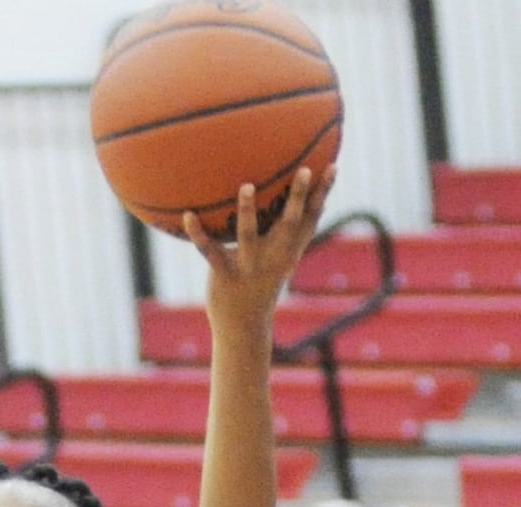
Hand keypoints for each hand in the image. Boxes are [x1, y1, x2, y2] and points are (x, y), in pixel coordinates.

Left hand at [187, 165, 335, 334]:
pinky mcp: (225, 274)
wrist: (243, 327)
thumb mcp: (284, 261)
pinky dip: (198, 234)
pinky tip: (188, 215)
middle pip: (289, 223)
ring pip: (249, 235)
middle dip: (298, 197)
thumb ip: (297, 234)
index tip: (332, 165)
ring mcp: (249, 266)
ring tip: (246, 186)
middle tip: (305, 169)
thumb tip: (322, 203)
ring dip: (248, 211)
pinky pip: (210, 251)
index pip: (311, 219)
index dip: (323, 193)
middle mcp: (273, 257)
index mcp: (289, 251)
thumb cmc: (263, 286)